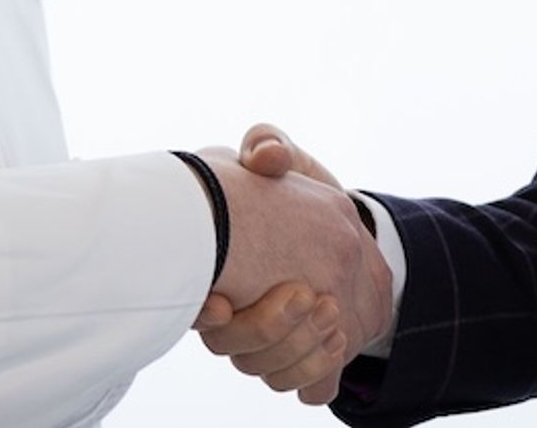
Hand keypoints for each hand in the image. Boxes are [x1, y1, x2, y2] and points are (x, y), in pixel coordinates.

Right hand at [196, 125, 378, 405]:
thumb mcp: (276, 158)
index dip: (205, 316)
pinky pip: (306, 389)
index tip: (220, 306)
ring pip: (270, 372)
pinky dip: (319, 375)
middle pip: (235, 351)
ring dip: (302, 350)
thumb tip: (268, 158)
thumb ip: (268, 147)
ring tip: (332, 315)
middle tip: (306, 297)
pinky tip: (337, 344)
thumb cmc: (288, 188)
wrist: (337, 223)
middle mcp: (233, 314)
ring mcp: (267, 341)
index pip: (199, 312)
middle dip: (270, 329)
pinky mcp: (304, 359)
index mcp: (219, 272)